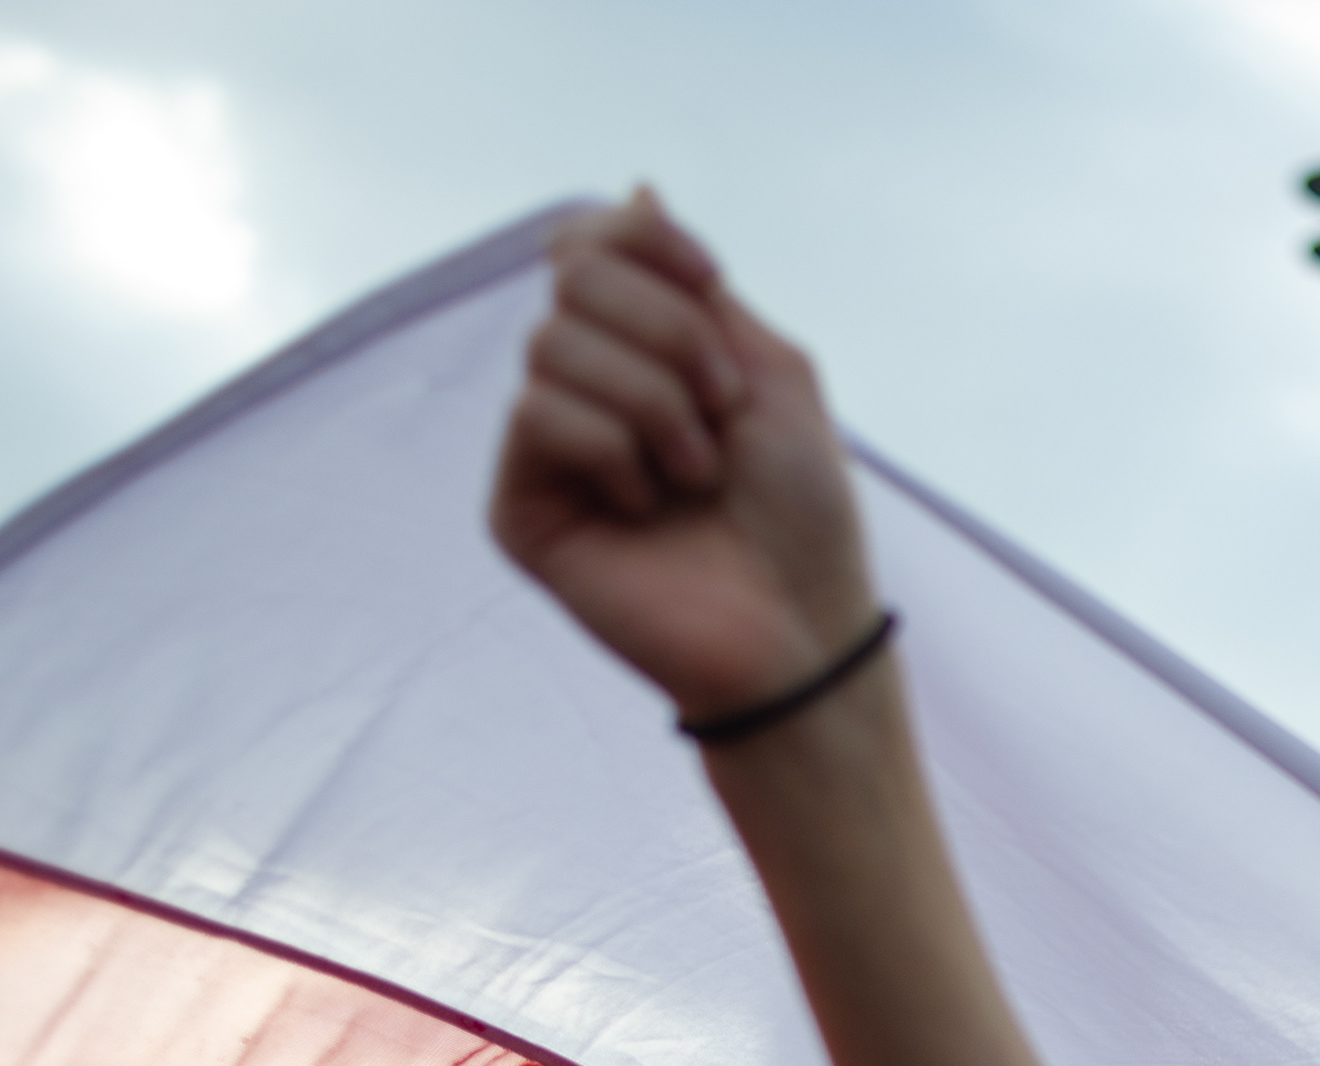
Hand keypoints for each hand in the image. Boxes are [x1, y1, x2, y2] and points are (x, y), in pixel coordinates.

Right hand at [488, 190, 875, 726]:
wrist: (797, 624)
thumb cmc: (800, 512)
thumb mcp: (770, 371)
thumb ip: (699, 289)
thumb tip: (638, 187)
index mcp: (639, 350)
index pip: (589, 240)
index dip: (647, 242)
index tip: (714, 284)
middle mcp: (582, 387)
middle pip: (573, 277)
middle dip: (673, 334)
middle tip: (723, 414)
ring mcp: (544, 448)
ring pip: (553, 344)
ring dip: (656, 403)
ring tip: (697, 475)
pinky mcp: (519, 507)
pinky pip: (537, 415)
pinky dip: (615, 451)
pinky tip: (647, 510)